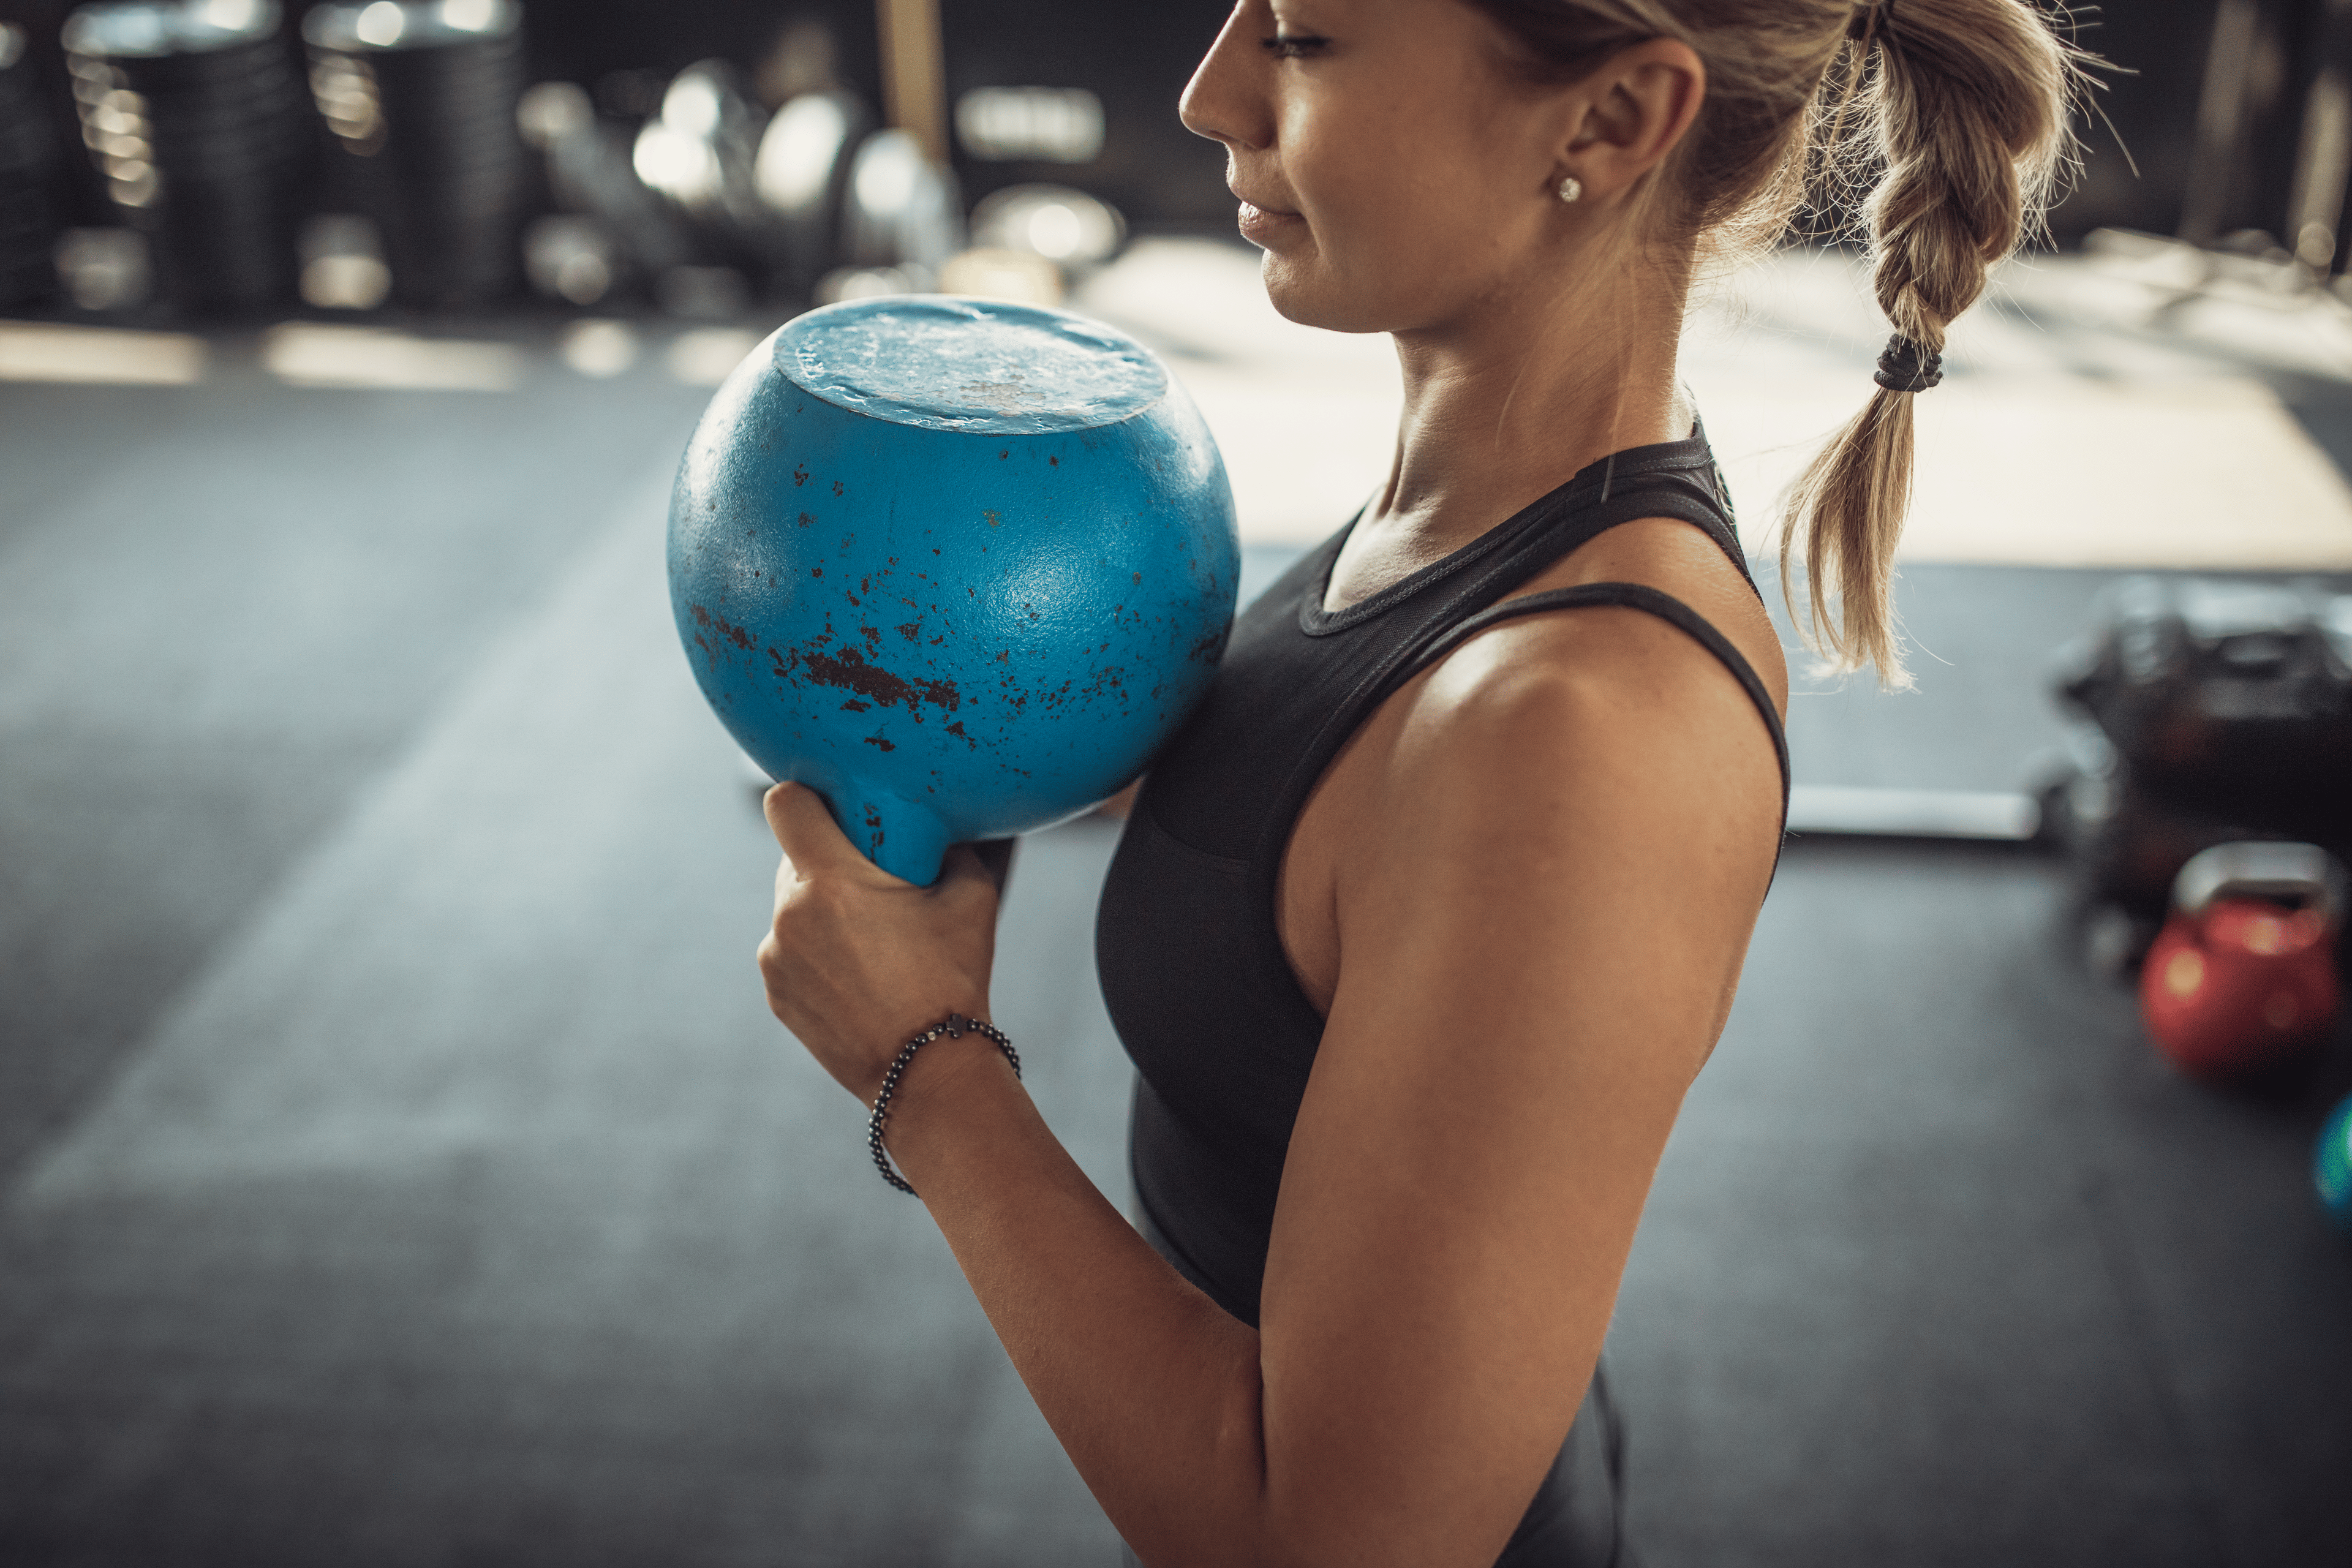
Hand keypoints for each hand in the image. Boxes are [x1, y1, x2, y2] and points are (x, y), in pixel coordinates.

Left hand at [757, 782, 1000, 1102]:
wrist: (927, 1068)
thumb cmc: (952, 980)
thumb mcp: (972, 900)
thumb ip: (955, 851)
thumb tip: (951, 832)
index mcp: (830, 880)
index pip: (785, 803)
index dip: (808, 796)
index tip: (836, 808)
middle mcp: (790, 914)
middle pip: (793, 857)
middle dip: (829, 861)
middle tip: (875, 882)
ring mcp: (776, 957)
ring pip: (792, 907)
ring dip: (823, 910)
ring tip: (873, 940)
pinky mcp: (776, 993)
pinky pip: (790, 951)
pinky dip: (818, 952)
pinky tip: (860, 975)